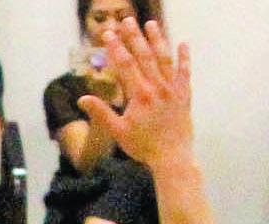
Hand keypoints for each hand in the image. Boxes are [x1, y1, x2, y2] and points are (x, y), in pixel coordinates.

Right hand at [75, 20, 192, 172]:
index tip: (108, 34)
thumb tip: (82, 98)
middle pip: (144, 56)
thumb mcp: (118, 131)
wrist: (172, 157)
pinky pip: (185, 72)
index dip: (115, 48)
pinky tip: (183, 43)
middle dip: (134, 36)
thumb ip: (101, 113)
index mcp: (139, 95)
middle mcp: (157, 88)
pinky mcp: (184, 95)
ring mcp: (172, 89)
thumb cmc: (143, 146)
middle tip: (127, 20)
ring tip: (151, 24)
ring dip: (157, 40)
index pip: (125, 65)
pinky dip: (184, 58)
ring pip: (164, 59)